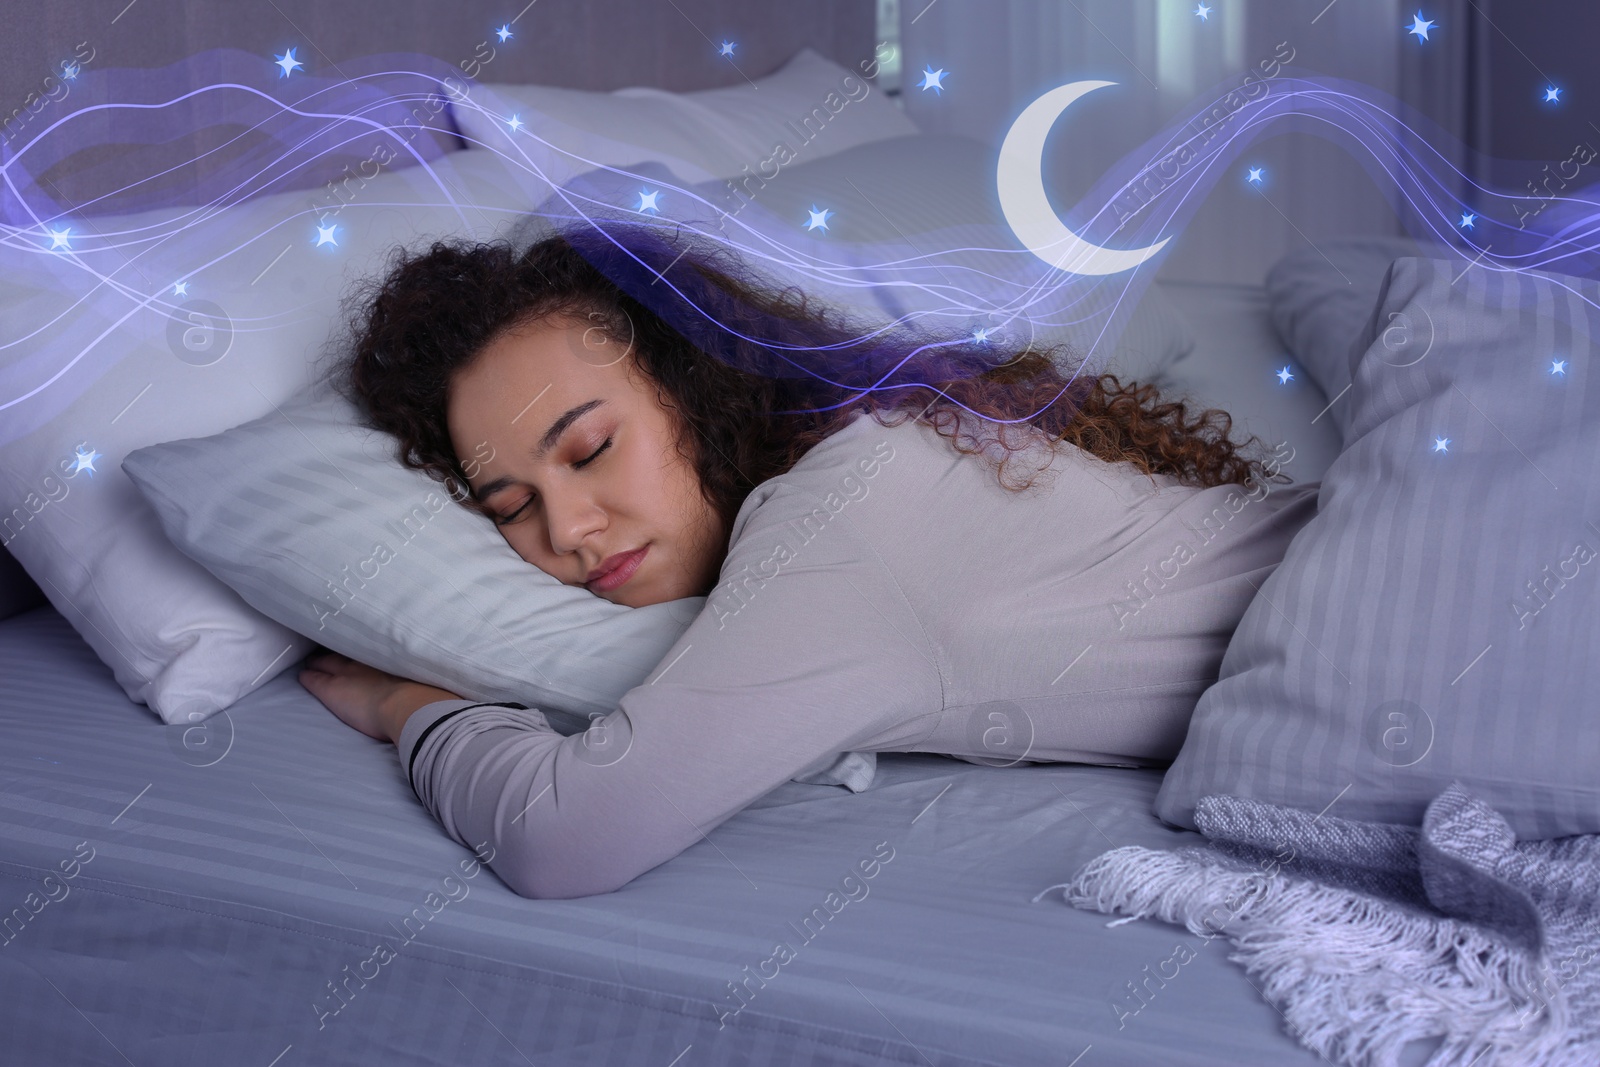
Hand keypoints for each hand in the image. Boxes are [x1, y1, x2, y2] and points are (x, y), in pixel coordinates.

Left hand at [298, 649, 460, 743]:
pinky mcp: (332, 690)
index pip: (370, 642)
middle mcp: (368, 656)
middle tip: (336, 640)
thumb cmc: (431, 692)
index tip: (363, 638)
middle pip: (347, 647)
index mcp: (391, 652)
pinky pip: (313, 679)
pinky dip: (308, 676)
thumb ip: (433, 669)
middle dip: (341, 645)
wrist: (414, 706)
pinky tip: (304, 676)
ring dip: (322, 659)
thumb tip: (453, 664)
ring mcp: (348, 671)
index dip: (365, 640)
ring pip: (327, 660)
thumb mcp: (436, 673)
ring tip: (317, 658)